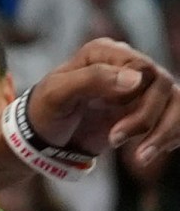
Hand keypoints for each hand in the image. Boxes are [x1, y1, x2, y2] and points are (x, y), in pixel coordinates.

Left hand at [25, 40, 179, 159]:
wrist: (44, 137)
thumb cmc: (46, 111)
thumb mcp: (57, 94)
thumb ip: (92, 79)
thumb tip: (135, 79)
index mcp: (104, 53)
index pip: (140, 65)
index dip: (135, 93)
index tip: (114, 119)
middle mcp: (128, 65)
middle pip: (161, 85)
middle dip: (144, 119)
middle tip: (113, 140)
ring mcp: (142, 87)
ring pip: (176, 101)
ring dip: (164, 131)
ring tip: (141, 157)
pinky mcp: (149, 108)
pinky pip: (177, 116)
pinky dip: (171, 136)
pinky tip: (149, 153)